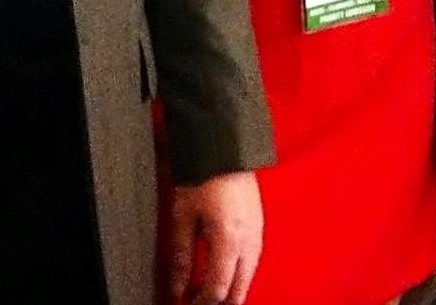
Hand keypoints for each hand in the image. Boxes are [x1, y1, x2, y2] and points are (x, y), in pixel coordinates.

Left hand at [169, 170, 262, 303]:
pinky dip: (236, 275)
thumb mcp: (182, 217)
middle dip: (218, 303)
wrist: (225, 146)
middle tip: (196, 302)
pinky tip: (220, 272)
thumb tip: (177, 288)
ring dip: (228, 291)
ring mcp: (257, 236)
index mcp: (229, 243)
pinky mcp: (258, 228)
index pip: (217, 291)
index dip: (199, 304)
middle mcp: (249, 244)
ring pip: (246, 280)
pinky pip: (251, 264)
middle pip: (238, 292)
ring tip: (203, 291)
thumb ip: (181, 258)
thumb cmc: (202, 175)